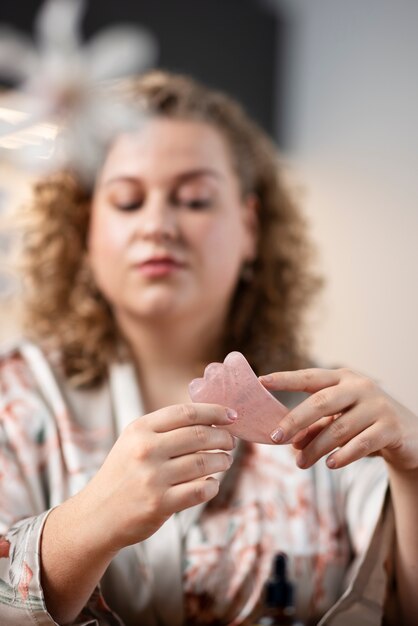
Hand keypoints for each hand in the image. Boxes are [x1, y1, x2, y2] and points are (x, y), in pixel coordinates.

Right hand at [76, 403, 235, 551]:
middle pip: (199, 436)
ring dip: (222, 461)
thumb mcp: (133, 442)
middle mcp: (145, 450)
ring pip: (203, 463)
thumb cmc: (123, 474)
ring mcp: (152, 478)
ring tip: (225, 461)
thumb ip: (165, 429)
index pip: (186, 413)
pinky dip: (212, 486)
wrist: (97, 515)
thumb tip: (210, 420)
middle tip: (231, 442)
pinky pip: (199, 491)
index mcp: (140, 429)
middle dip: (223, 438)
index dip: (215, 411)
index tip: (232, 415)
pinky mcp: (160, 504)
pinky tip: (212, 484)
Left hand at [260, 368, 417, 471]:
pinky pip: (361, 443)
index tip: (261, 382)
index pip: (310, 376)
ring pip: (338, 428)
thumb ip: (316, 427)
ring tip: (301, 463)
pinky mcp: (391, 427)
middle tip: (274, 439)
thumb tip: (291, 441)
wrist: (411, 436)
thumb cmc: (366, 425)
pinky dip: (343, 455)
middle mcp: (360, 386)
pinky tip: (330, 465)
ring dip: (316, 448)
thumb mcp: (340, 422)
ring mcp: (377, 405)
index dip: (285, 379)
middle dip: (295, 421)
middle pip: (321, 401)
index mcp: (343, 378)